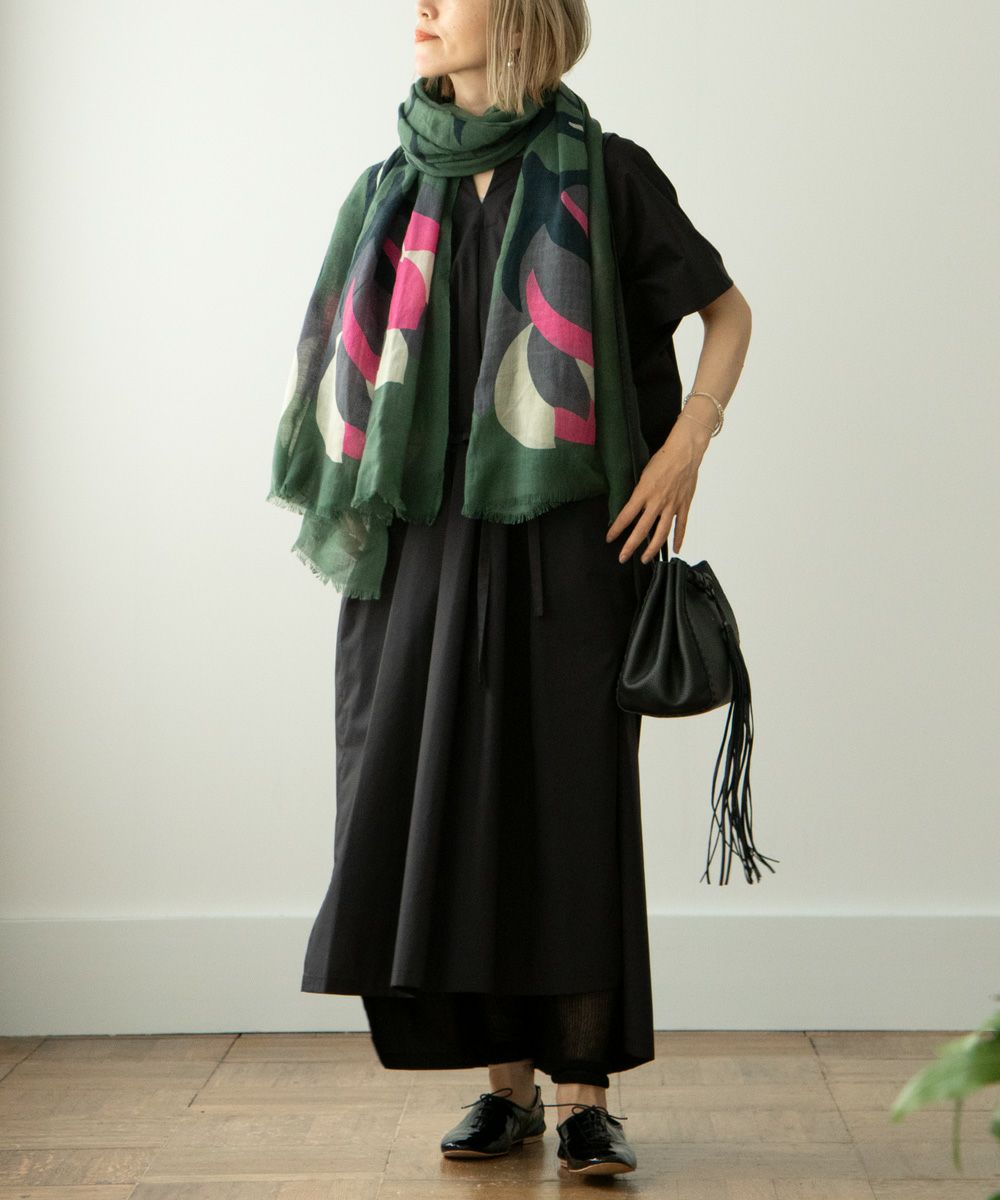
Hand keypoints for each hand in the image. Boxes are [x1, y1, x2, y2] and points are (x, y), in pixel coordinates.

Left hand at [605, 420, 709, 562]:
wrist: (684, 452)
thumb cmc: (663, 459)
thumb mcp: (643, 474)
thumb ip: (639, 492)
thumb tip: (631, 506)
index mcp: (644, 493)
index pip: (626, 515)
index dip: (616, 529)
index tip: (610, 538)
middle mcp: (657, 502)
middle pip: (642, 530)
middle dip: (631, 546)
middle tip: (623, 557)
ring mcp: (672, 506)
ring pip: (661, 533)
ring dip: (652, 548)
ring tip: (645, 559)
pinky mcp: (684, 505)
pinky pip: (680, 526)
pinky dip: (678, 539)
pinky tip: (675, 550)